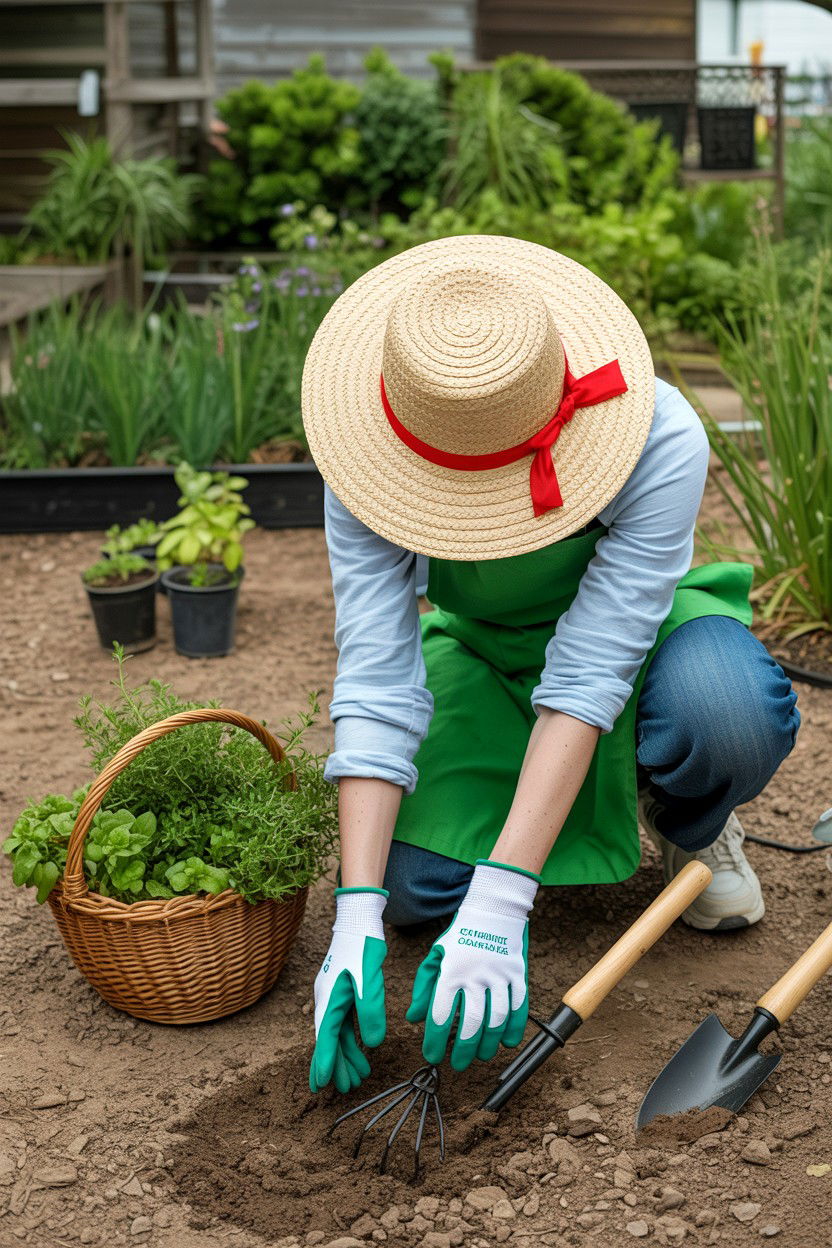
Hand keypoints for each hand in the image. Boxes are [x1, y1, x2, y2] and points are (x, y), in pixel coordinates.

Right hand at [309, 887, 387, 1092]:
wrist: (359, 919)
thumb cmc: (363, 947)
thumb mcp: (369, 980)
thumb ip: (370, 1012)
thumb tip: (372, 1044)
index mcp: (329, 999)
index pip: (325, 1038)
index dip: (324, 1062)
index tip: (321, 1085)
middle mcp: (326, 999)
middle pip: (328, 1039)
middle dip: (335, 1065)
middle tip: (345, 1088)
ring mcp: (333, 995)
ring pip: (337, 1032)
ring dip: (345, 1054)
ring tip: (359, 1075)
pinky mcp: (342, 990)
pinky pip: (343, 1022)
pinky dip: (350, 1038)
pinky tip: (361, 1049)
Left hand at [406, 860, 538, 1070]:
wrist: (494, 909)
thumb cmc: (460, 935)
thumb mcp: (435, 956)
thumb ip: (423, 988)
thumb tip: (413, 1019)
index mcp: (451, 972)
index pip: (441, 1015)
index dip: (435, 1040)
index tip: (432, 1055)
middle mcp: (475, 976)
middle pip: (471, 1023)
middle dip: (463, 1050)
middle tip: (457, 1064)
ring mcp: (499, 976)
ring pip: (496, 1019)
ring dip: (488, 1044)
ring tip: (481, 1056)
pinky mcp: (518, 974)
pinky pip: (518, 1007)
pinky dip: (514, 1028)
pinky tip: (507, 1043)